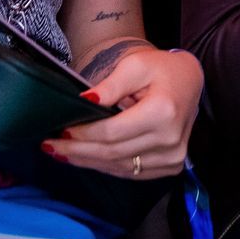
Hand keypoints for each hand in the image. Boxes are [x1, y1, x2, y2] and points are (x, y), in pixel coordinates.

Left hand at [47, 46, 201, 180]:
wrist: (189, 81)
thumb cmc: (161, 70)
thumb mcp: (136, 65)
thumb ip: (111, 84)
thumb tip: (86, 101)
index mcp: (163, 113)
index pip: (112, 132)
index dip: (83, 133)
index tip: (61, 129)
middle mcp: (171, 139)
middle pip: (113, 153)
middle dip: (78, 150)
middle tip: (50, 145)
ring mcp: (173, 156)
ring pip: (119, 168)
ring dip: (88, 162)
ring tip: (62, 153)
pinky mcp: (170, 165)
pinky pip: (132, 173)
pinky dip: (107, 167)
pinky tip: (87, 159)